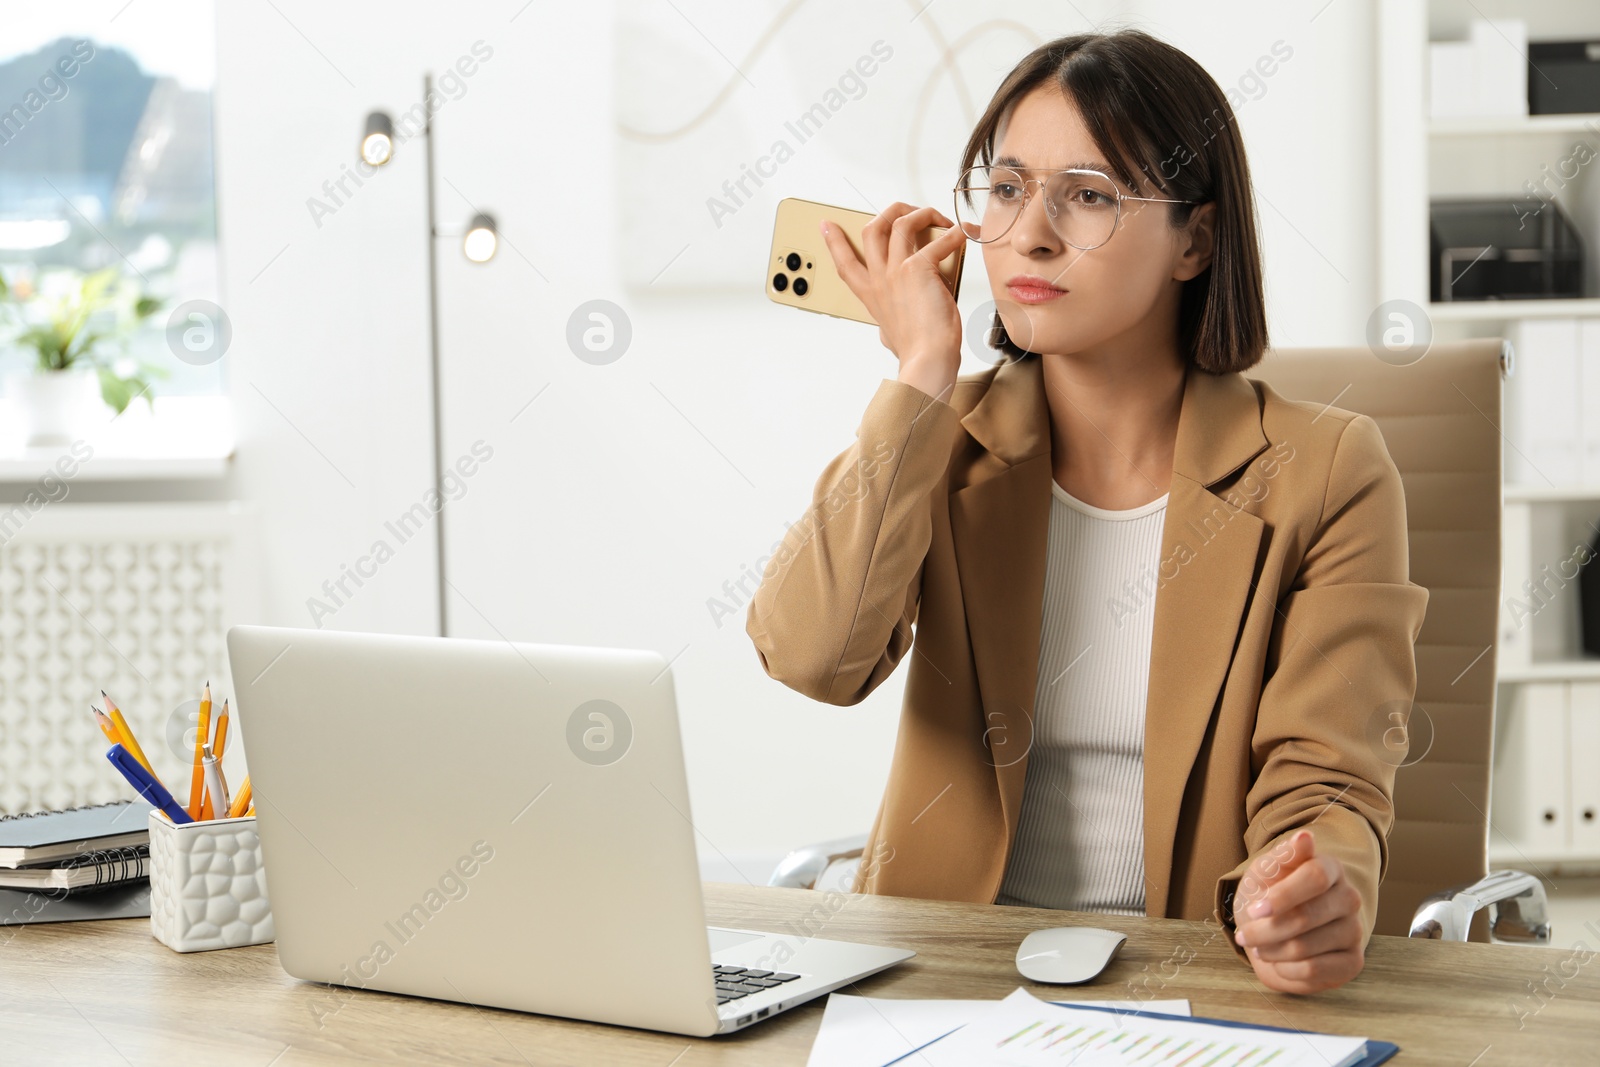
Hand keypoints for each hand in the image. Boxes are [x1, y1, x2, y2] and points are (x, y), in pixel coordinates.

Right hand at [819, 203, 965, 393]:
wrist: (927, 358)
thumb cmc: (915, 349)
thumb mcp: (888, 336)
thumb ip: (885, 326)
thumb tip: (886, 332)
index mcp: (871, 294)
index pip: (844, 262)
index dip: (834, 241)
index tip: (828, 225)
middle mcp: (879, 279)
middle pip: (872, 228)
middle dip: (891, 211)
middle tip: (910, 211)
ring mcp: (896, 272)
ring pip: (901, 223)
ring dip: (924, 214)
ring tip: (941, 220)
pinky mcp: (918, 269)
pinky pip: (939, 240)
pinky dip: (954, 234)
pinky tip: (962, 235)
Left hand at [1231, 829, 1365, 993]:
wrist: (1275, 930)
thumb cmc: (1268, 896)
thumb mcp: (1265, 873)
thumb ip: (1283, 857)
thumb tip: (1304, 838)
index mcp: (1330, 868)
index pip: (1316, 877)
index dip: (1283, 896)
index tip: (1255, 909)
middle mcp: (1349, 898)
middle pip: (1307, 916)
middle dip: (1266, 930)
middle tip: (1244, 936)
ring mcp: (1354, 931)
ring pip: (1306, 947)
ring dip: (1271, 951)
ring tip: (1259, 947)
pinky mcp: (1353, 962)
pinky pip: (1315, 970)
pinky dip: (1286, 969)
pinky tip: (1279, 962)